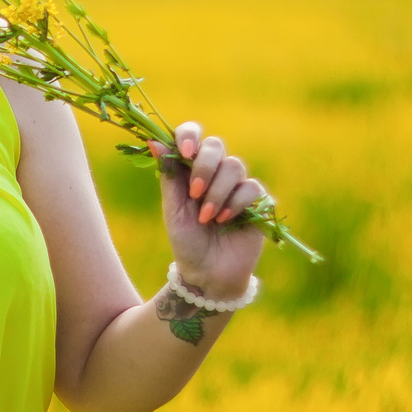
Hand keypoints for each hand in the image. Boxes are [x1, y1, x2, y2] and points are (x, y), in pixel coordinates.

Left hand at [148, 120, 267, 302]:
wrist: (208, 275)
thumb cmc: (187, 243)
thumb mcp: (173, 210)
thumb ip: (170, 176)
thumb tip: (154, 141)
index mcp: (191, 170)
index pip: (192, 135)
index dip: (190, 135)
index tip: (185, 151)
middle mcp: (215, 173)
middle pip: (216, 145)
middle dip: (204, 167)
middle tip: (195, 193)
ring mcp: (237, 186)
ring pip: (234, 166)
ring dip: (217, 192)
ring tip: (207, 218)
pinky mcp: (257, 202)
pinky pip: (251, 187)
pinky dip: (236, 202)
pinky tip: (225, 220)